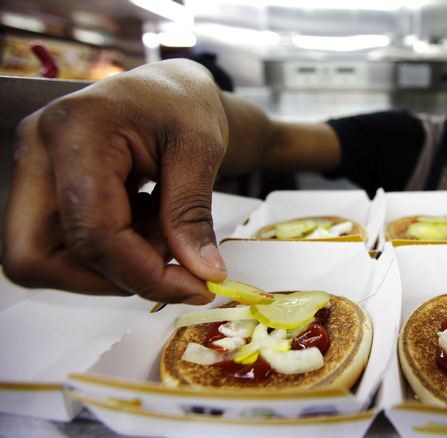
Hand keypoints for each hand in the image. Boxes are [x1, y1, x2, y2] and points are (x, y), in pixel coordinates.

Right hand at [2, 59, 228, 303]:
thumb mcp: (201, 150)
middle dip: (106, 278)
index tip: (192, 286)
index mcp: (74, 131)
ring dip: (113, 266)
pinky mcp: (45, 191)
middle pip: (36, 255)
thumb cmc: (183, 102)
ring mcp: (34, 173)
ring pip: (45, 258)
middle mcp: (37, 152)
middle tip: (168, 270)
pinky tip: (149, 226)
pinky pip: (63, 247)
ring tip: (164, 235)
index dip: (141, 271)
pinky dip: (113, 252)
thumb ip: (193, 214)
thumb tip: (201, 272)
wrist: (171, 89)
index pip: (90, 230)